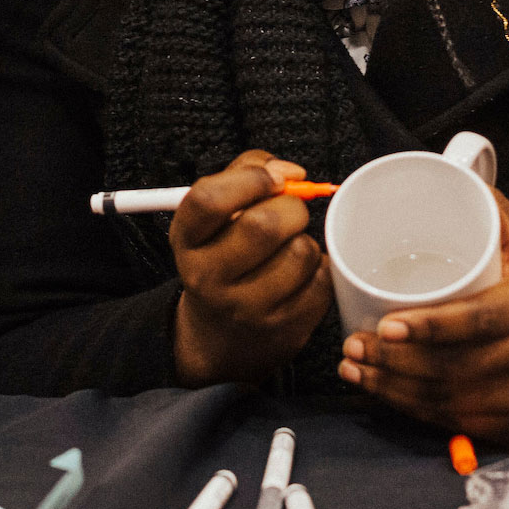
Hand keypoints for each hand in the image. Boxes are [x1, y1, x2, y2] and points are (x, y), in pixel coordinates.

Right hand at [170, 150, 332, 386]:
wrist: (221, 335)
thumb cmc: (224, 256)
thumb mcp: (217, 216)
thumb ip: (246, 174)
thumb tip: (291, 173)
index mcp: (186, 240)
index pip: (209, 199)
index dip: (250, 179)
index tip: (274, 179)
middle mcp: (207, 276)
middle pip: (263, 225)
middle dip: (291, 207)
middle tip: (290, 213)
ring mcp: (246, 308)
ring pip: (300, 252)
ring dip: (305, 241)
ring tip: (290, 249)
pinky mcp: (284, 328)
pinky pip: (322, 280)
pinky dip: (320, 268)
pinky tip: (301, 274)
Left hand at [338, 188, 508, 447]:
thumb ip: (493, 211)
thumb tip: (448, 169)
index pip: (480, 319)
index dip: (432, 326)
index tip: (386, 324)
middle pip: (455, 365)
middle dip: (396, 360)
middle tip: (353, 345)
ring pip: (449, 399)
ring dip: (394, 388)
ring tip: (355, 367)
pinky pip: (457, 422)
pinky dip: (414, 411)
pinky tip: (383, 394)